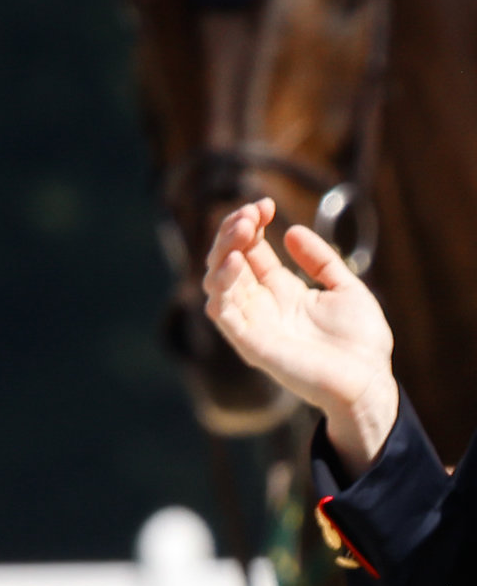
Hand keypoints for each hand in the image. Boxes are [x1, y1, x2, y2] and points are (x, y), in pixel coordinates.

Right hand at [201, 197, 405, 470]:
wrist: (369, 381)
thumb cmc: (362, 343)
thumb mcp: (347, 289)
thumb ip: (321, 261)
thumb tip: (293, 231)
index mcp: (281, 290)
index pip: (249, 250)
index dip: (250, 224)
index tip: (265, 204)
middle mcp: (260, 303)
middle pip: (228, 259)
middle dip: (232, 231)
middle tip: (250, 213)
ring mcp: (252, 322)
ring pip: (216, 280)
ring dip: (223, 250)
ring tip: (242, 229)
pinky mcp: (249, 342)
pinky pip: (221, 310)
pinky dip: (221, 284)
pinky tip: (235, 261)